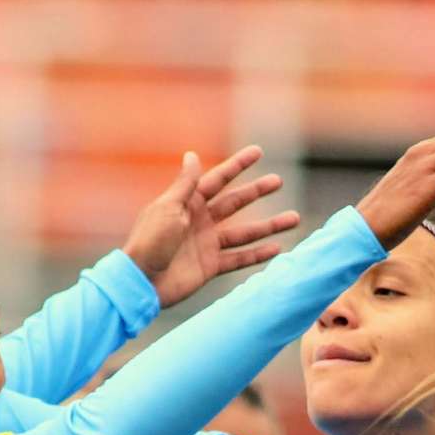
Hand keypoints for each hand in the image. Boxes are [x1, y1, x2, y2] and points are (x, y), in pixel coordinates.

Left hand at [122, 145, 303, 309]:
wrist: (141, 282)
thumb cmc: (149, 241)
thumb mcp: (168, 207)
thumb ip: (185, 184)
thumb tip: (192, 155)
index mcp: (188, 202)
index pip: (218, 179)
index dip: (238, 165)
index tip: (258, 152)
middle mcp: (200, 221)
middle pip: (235, 202)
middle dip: (257, 192)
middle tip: (278, 182)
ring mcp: (207, 244)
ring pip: (244, 232)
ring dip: (269, 226)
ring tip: (294, 218)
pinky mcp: (210, 266)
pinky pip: (239, 258)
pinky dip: (258, 254)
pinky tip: (277, 248)